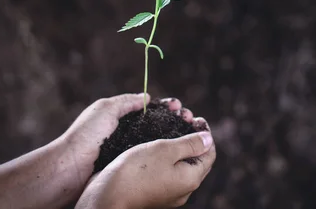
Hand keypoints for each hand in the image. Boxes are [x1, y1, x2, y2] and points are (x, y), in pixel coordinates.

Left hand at [60, 93, 200, 190]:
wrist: (71, 168)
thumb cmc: (85, 136)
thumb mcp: (105, 109)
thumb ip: (127, 101)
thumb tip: (148, 97)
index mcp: (122, 117)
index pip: (151, 109)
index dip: (167, 106)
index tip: (178, 106)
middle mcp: (130, 133)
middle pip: (160, 124)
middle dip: (176, 118)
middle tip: (189, 117)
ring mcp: (132, 150)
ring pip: (160, 139)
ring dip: (176, 133)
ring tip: (189, 129)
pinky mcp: (132, 165)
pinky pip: (153, 155)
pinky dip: (167, 149)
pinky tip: (178, 146)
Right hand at [75, 130, 215, 208]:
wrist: (105, 197)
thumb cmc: (135, 171)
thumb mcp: (165, 149)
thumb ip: (190, 143)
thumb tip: (209, 138)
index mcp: (191, 179)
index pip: (210, 153)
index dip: (205, 133)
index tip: (195, 119)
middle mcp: (183, 189)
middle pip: (196, 159)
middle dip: (192, 137)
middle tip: (182, 120)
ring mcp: (168, 192)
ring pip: (180, 164)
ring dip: (178, 145)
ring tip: (168, 127)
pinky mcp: (153, 192)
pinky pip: (167, 171)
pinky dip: (166, 156)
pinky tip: (155, 144)